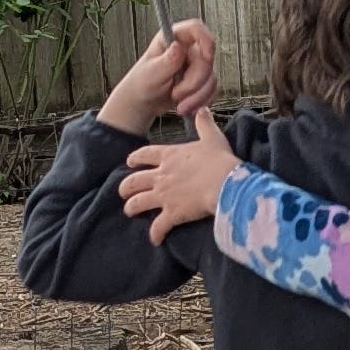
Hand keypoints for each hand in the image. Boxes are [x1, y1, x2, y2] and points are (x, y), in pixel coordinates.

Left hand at [99, 21, 218, 135]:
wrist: (143, 101)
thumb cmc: (142, 82)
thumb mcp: (151, 72)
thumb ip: (166, 61)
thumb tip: (178, 47)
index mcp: (173, 39)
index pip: (195, 28)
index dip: (206, 40)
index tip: (207, 57)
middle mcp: (187, 49)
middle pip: (206, 60)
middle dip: (194, 83)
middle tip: (176, 93)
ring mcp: (195, 65)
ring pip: (211, 78)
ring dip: (196, 96)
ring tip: (179, 103)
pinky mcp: (201, 80)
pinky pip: (212, 90)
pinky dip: (201, 101)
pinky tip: (187, 106)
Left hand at [120, 111, 239, 243]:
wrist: (225, 182)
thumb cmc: (219, 160)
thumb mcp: (212, 137)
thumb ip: (204, 123)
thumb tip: (202, 109)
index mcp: (169, 156)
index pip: (143, 155)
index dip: (134, 159)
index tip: (130, 163)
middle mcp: (161, 176)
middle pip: (133, 181)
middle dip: (125, 187)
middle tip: (124, 192)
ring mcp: (163, 196)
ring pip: (137, 203)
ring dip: (132, 208)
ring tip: (130, 212)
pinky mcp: (171, 214)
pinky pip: (157, 227)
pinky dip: (155, 234)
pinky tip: (155, 240)